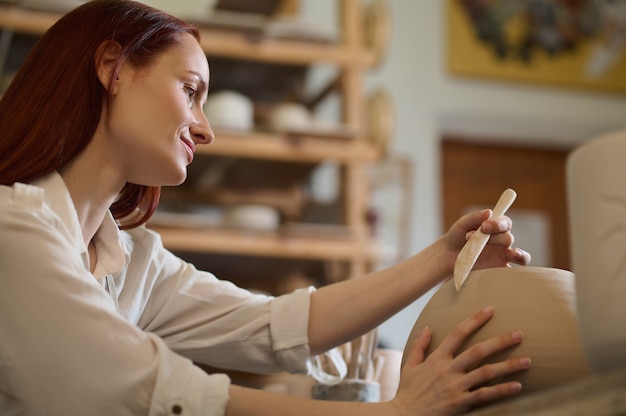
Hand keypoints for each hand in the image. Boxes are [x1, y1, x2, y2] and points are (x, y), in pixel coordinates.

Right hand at [390, 307, 529, 415]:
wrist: (404, 415)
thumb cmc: (407, 391)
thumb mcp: (409, 366)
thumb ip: (419, 346)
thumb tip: (427, 328)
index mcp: (437, 358)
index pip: (458, 333)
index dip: (474, 320)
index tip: (490, 310)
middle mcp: (448, 369)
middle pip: (478, 351)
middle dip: (500, 341)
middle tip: (519, 334)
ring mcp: (455, 386)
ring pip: (486, 372)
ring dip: (508, 365)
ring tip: (527, 360)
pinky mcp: (460, 403)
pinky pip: (485, 395)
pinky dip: (502, 390)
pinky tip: (517, 386)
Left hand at [441, 209, 529, 275]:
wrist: (446, 255)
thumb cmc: (456, 237)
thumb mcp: (463, 224)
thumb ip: (475, 217)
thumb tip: (489, 212)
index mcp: (496, 229)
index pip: (506, 223)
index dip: (498, 224)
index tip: (483, 226)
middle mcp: (502, 243)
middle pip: (508, 238)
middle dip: (492, 238)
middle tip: (471, 239)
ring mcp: (502, 258)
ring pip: (521, 257)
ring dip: (520, 255)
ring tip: (512, 253)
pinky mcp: (498, 271)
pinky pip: (512, 274)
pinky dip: (516, 273)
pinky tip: (508, 270)